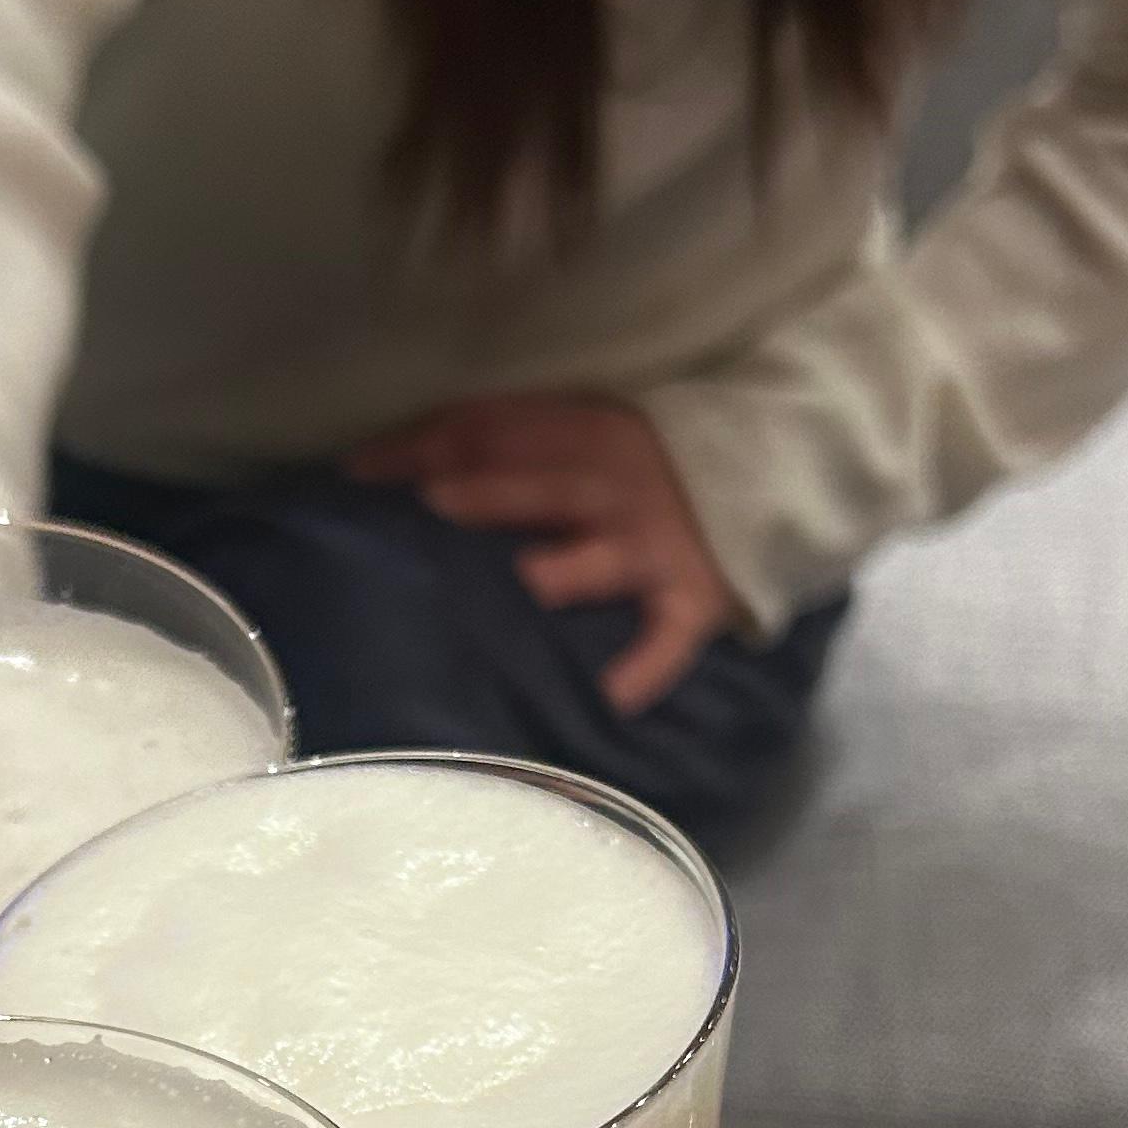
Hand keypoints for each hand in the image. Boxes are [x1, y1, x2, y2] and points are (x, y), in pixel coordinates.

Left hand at [348, 393, 744, 710]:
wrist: (769, 479)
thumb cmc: (648, 466)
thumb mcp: (588, 430)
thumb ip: (515, 444)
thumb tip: (403, 467)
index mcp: (584, 431)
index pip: (494, 431)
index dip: (426, 447)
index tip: (358, 472)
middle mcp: (618, 484)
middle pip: (545, 483)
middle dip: (491, 491)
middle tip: (433, 504)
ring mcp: (655, 545)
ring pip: (605, 557)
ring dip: (567, 569)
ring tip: (530, 584)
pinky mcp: (693, 599)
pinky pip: (669, 638)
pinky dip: (647, 666)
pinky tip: (614, 697)